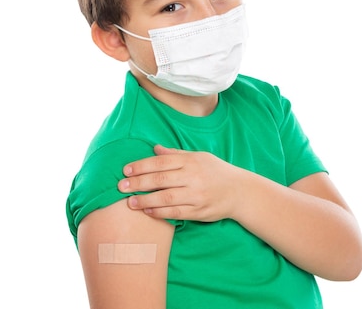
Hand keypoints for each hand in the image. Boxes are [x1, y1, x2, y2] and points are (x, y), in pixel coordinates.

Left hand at [118, 145, 242, 221]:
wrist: (240, 191)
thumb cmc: (217, 172)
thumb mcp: (199, 157)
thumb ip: (176, 155)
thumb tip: (155, 149)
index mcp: (191, 161)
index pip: (161, 162)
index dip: (141, 166)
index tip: (126, 170)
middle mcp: (193, 177)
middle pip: (160, 179)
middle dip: (138, 183)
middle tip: (121, 186)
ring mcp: (196, 195)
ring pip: (166, 197)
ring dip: (145, 200)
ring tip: (130, 202)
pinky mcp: (199, 211)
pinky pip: (176, 212)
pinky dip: (160, 212)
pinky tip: (148, 211)